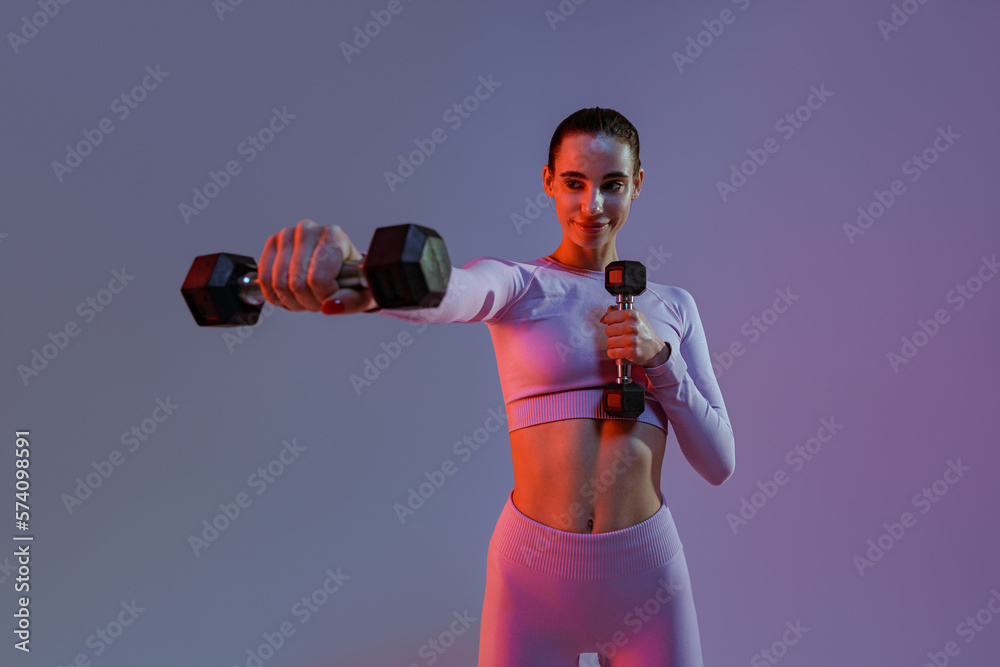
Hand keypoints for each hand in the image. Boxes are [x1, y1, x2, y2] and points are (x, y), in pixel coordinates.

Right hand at [257, 219, 376, 314]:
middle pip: (297, 283)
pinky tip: (290, 295)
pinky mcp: (272, 244)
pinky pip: (264, 280)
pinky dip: (275, 296)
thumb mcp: (363, 293)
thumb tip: (329, 306)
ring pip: (279, 283)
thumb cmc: (353, 278)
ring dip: (292, 301)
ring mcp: (287, 235)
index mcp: (333, 236)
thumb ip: (350, 301)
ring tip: (307, 297)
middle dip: (308, 302)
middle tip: (320, 300)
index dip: (324, 297)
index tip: (333, 296)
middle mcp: (308, 230)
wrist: (341, 267)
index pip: (319, 278)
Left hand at [600, 305, 672, 367]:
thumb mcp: (635, 316)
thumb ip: (618, 311)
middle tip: (621, 336)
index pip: (609, 317)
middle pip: (607, 330)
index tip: (617, 325)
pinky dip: (613, 353)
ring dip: (613, 345)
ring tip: (621, 343)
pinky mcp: (630, 352)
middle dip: (612, 334)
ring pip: (609, 342)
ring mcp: (631, 340)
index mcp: (632, 315)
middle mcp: (631, 326)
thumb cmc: (644, 332)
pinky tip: (620, 351)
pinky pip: (612, 352)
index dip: (611, 322)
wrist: (655, 349)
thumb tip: (603, 318)